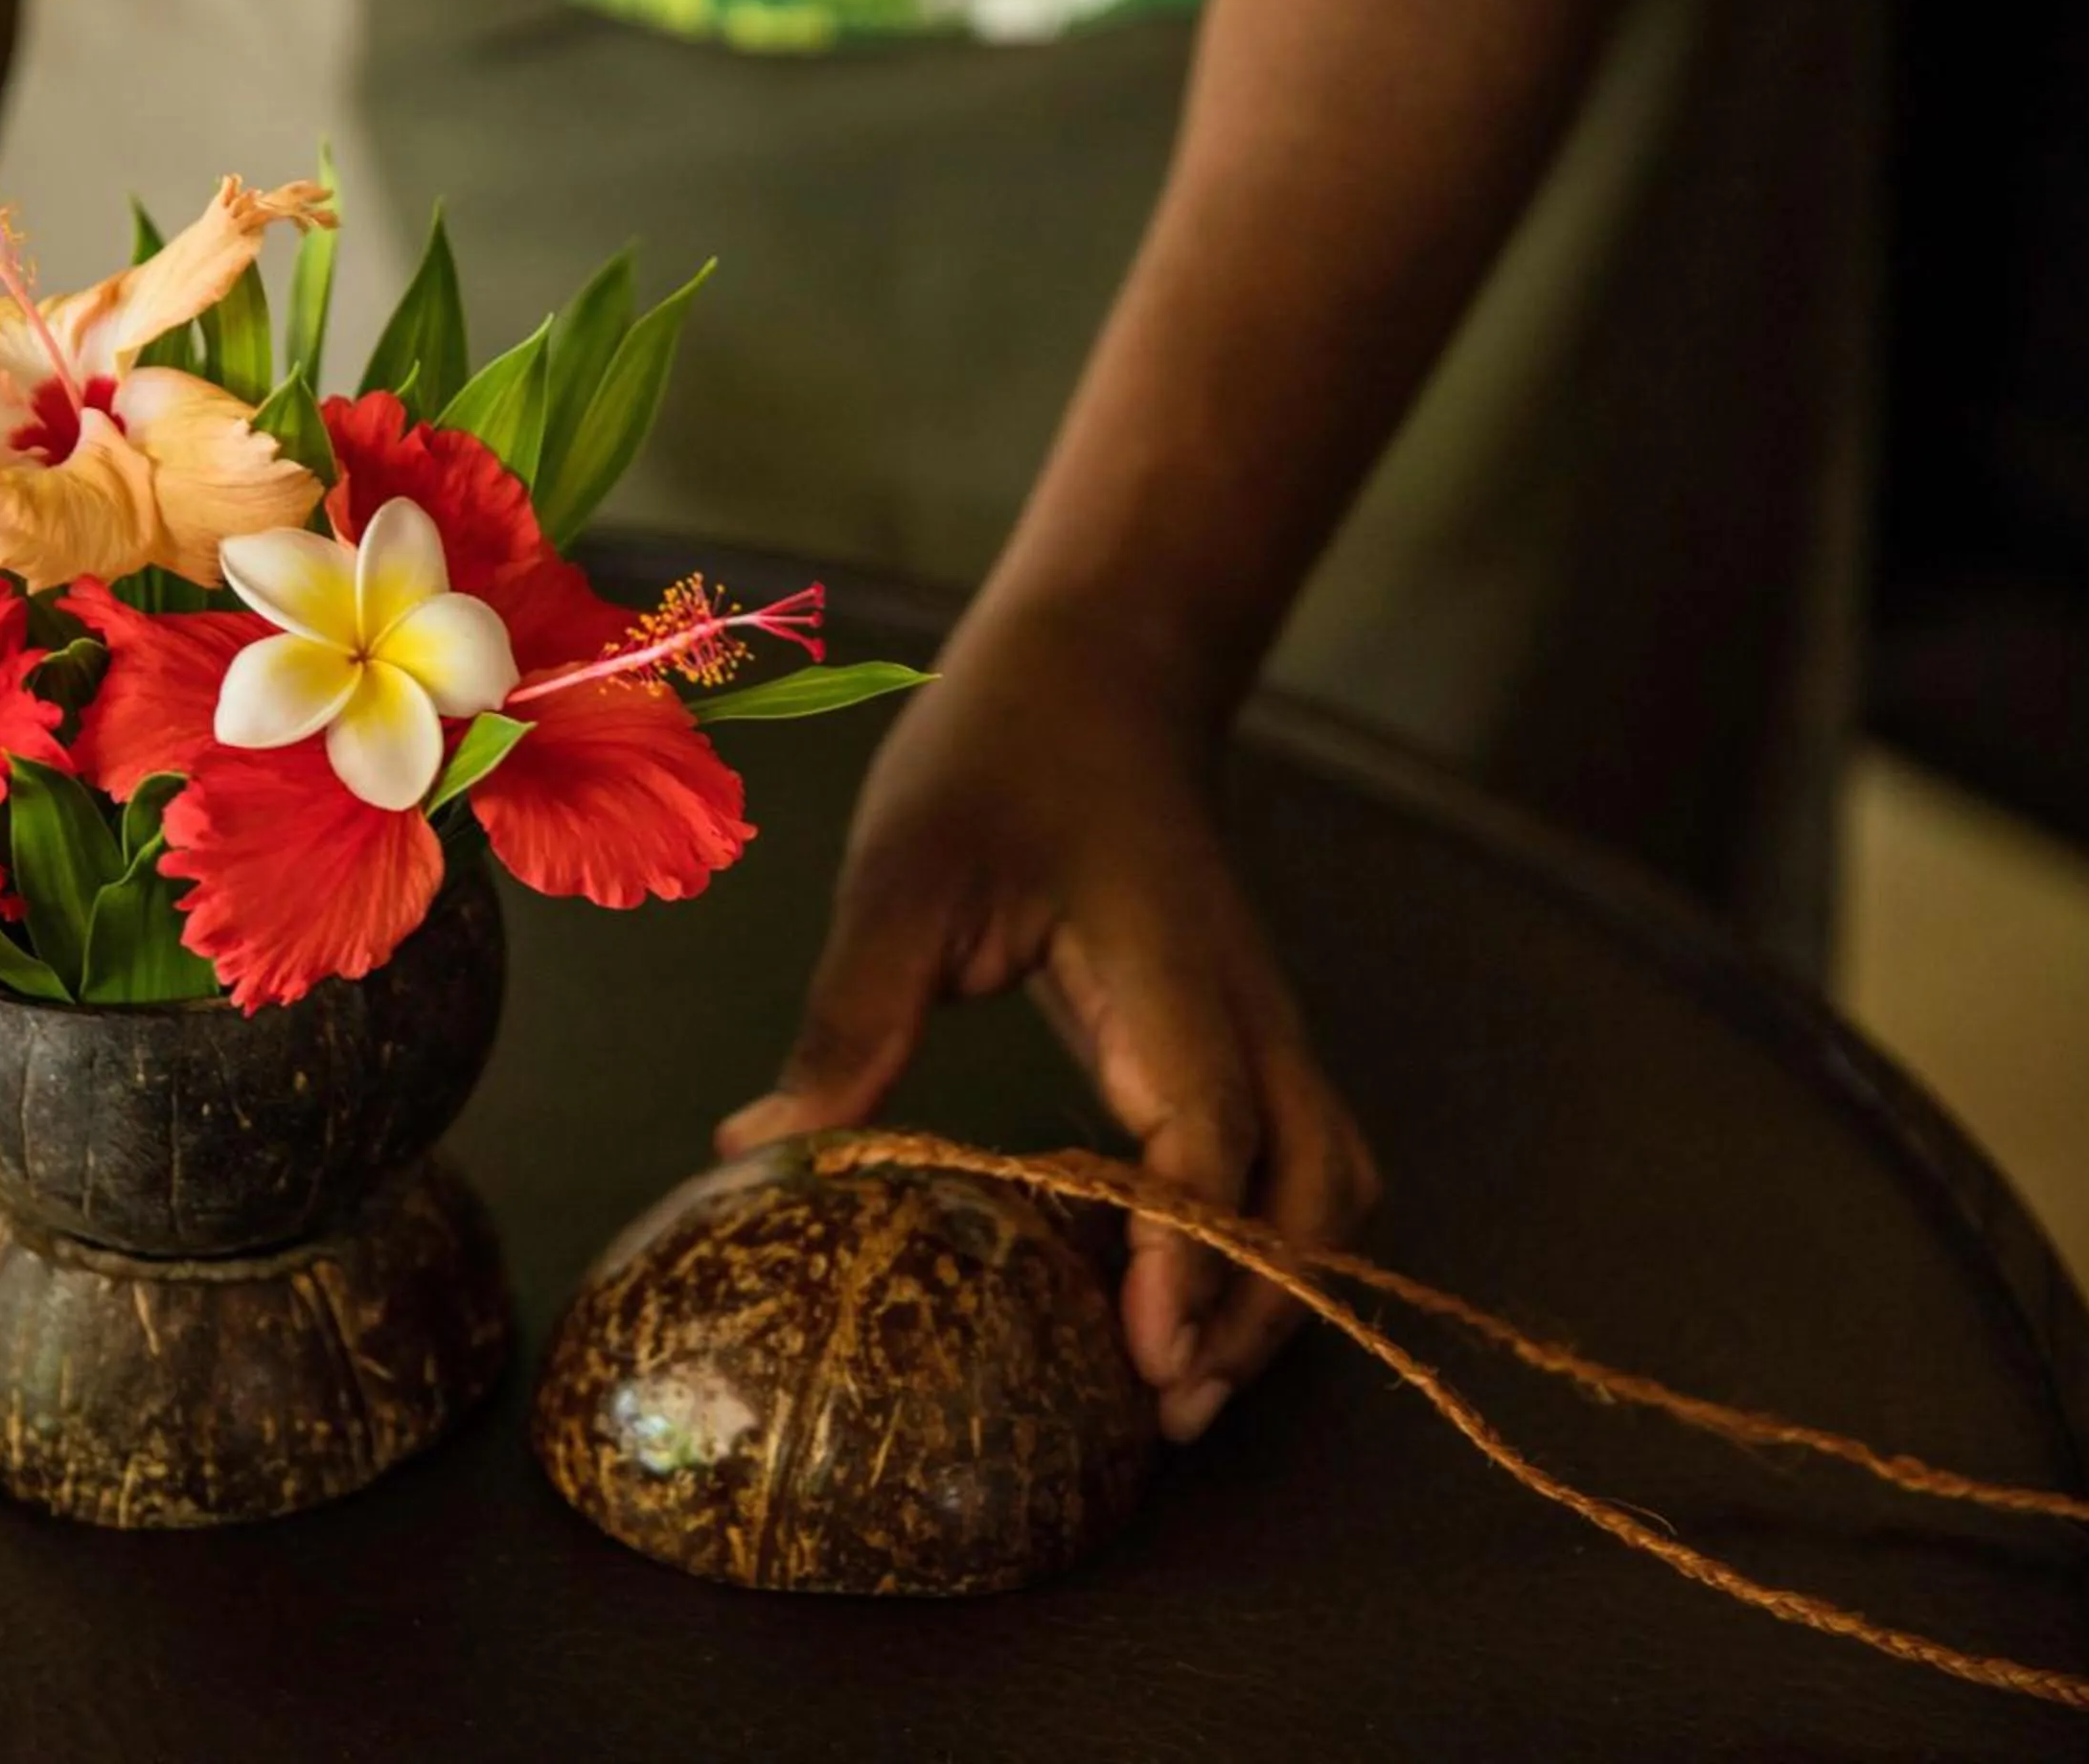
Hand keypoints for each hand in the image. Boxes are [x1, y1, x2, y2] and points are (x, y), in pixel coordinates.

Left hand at [717, 599, 1378, 1441]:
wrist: (1102, 676)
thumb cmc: (999, 760)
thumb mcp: (902, 871)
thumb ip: (851, 1012)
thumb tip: (761, 1149)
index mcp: (1168, 967)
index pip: (1208, 1131)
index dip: (1189, 1252)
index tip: (1150, 1357)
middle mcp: (1244, 1008)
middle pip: (1315, 1187)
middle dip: (1261, 1309)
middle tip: (1165, 1413)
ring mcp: (1260, 1024)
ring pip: (1327, 1182)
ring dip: (1281, 1288)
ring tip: (1178, 1387)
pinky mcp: (1243, 1037)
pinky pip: (1292, 1160)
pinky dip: (1263, 1243)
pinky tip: (1168, 1293)